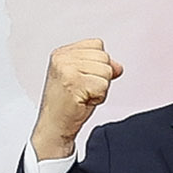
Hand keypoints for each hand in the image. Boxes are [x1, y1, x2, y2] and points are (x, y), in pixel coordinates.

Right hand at [31, 38, 122, 160]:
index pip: (97, 45)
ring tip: (83, 95)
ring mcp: (67, 70)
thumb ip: (99, 67)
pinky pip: (103, 85)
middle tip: (83, 90)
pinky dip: (98, 97)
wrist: (54, 127)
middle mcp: (62, 59)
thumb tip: (118, 66)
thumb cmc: (65, 105)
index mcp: (62, 54)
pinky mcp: (74, 82)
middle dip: (100, 77)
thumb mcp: (83, 79)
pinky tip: (83, 101)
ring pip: (106, 71)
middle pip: (104, 57)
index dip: (98, 64)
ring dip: (100, 88)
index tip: (83, 79)